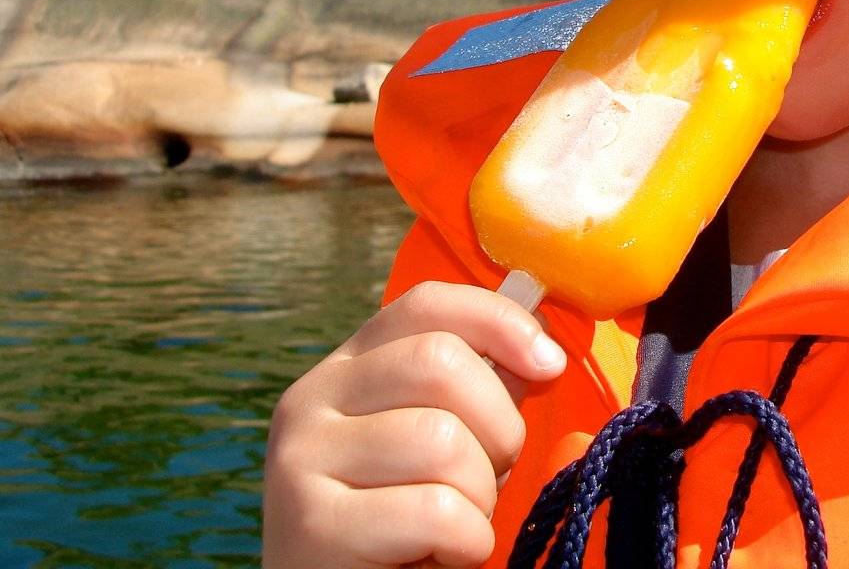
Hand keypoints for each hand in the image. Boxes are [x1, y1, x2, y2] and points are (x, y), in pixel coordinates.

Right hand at [261, 281, 567, 567]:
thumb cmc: (406, 524)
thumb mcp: (444, 443)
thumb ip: (481, 390)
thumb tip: (541, 348)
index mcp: (347, 368)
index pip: (427, 305)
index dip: (500, 321)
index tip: (548, 365)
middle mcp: (311, 399)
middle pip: (440, 364)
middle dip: (497, 427)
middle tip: (489, 476)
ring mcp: (300, 460)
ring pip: (441, 439)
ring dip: (479, 494)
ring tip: (458, 523)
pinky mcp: (309, 525)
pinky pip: (434, 511)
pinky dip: (466, 540)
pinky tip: (444, 555)